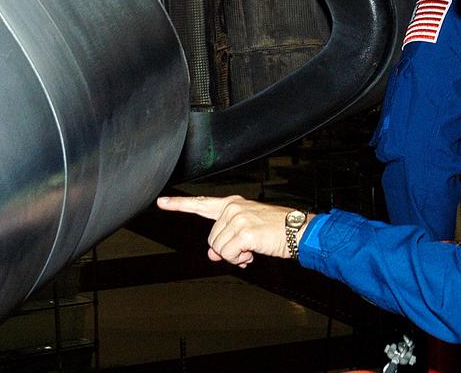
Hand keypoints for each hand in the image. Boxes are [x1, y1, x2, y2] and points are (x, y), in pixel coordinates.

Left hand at [157, 195, 304, 267]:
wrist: (299, 231)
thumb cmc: (277, 230)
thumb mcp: (247, 233)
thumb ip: (226, 239)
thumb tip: (212, 254)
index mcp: (232, 204)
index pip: (201, 204)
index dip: (179, 204)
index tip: (161, 202)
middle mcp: (232, 207)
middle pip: (212, 239)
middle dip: (227, 250)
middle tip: (246, 250)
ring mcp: (237, 218)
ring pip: (218, 249)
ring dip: (234, 256)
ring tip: (252, 249)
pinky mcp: (244, 231)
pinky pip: (228, 254)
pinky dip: (240, 259)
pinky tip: (253, 252)